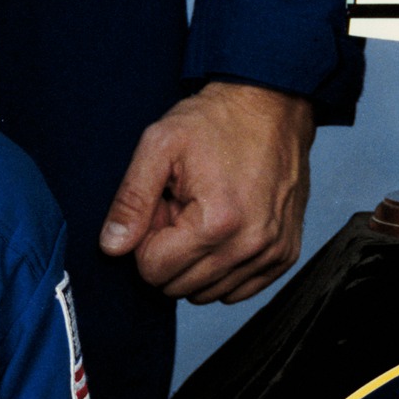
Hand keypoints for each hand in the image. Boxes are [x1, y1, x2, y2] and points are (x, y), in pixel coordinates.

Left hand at [97, 83, 311, 302]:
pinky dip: (224, 268)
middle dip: (172, 251)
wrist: (273, 105)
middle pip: (180, 286)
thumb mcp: (160, 145)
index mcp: (216, 223)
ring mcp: (272, 252)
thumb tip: (112, 247)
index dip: (148, 237)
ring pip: (209, 293)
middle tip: (183, 207)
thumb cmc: (216, 121)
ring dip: (198, 260)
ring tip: (206, 214)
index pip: (154, 270)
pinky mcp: (285, 254)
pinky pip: (239, 290)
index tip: (164, 204)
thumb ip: (130, 200)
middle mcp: (250, 245)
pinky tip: (226, 230)